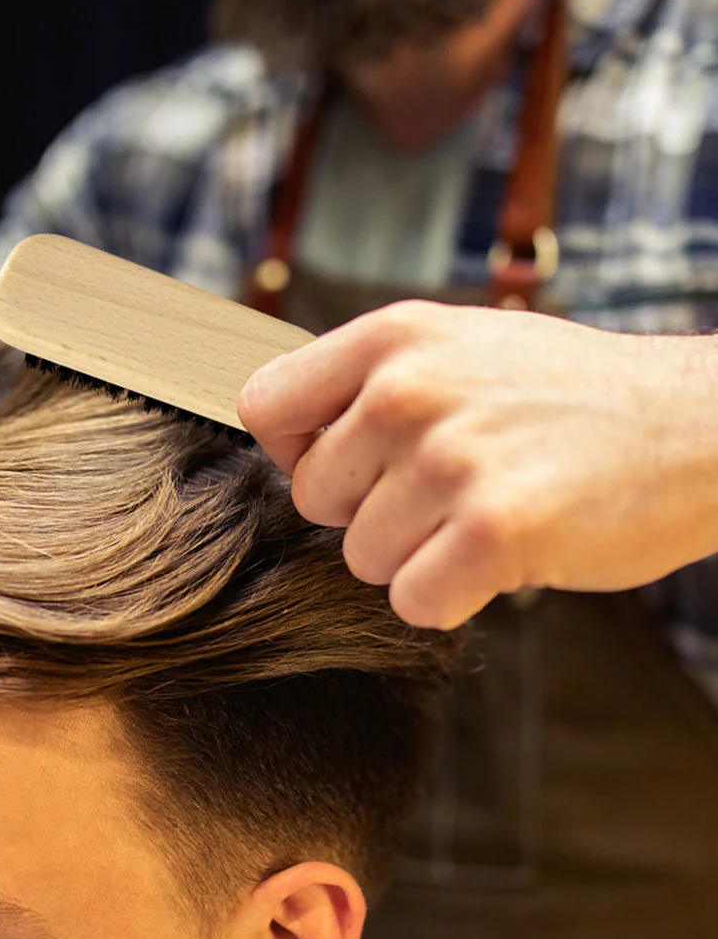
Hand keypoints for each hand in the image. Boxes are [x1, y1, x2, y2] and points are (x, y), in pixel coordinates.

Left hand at [239, 301, 717, 628]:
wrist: (696, 424)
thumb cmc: (566, 394)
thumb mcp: (458, 346)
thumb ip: (368, 380)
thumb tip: (281, 430)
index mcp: (392, 338)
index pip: (264, 406)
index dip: (294, 450)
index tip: (345, 462)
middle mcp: (409, 390)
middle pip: (311, 498)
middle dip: (367, 510)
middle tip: (443, 490)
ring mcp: (452, 459)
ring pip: (361, 557)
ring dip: (417, 554)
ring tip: (482, 513)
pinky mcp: (497, 529)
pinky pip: (413, 600)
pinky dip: (451, 596)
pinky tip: (500, 556)